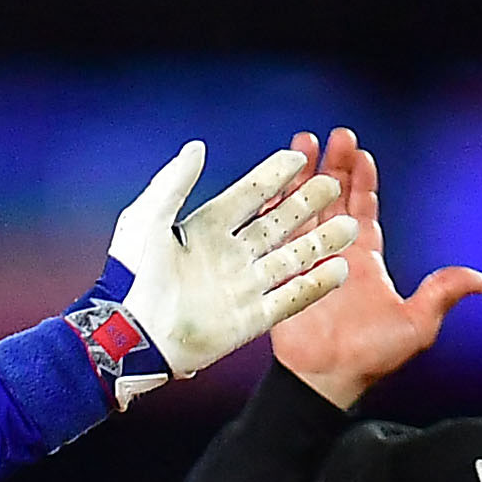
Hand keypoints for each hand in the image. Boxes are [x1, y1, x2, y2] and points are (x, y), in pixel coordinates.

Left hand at [102, 139, 355, 380]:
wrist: (131, 334)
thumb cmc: (132, 277)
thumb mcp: (147, 219)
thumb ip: (173, 182)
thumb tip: (196, 147)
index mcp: (204, 229)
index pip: (248, 196)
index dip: (273, 176)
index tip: (298, 155)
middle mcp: (228, 255)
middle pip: (277, 224)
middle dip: (305, 204)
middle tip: (333, 182)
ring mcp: (240, 287)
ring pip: (291, 258)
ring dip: (320, 241)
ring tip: (350, 224)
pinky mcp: (248, 319)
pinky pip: (289, 299)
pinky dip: (314, 285)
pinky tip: (339, 269)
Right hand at [263, 130, 481, 406]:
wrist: (327, 380)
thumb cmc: (372, 356)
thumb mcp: (417, 324)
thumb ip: (441, 294)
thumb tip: (481, 280)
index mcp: (365, 259)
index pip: (364, 210)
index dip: (363, 182)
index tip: (362, 154)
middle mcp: (335, 253)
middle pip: (333, 199)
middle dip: (334, 166)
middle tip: (336, 136)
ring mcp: (306, 260)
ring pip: (304, 207)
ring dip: (303, 177)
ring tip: (302, 143)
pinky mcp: (281, 271)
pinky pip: (277, 233)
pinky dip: (276, 207)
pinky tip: (274, 182)